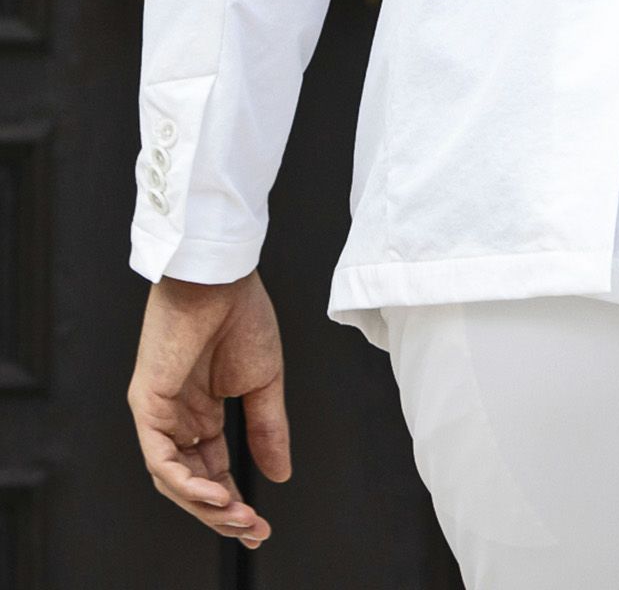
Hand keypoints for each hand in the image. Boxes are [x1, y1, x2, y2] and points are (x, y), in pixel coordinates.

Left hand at [127, 268, 290, 548]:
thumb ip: (268, 430)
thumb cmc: (241, 314)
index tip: (258, 526)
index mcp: (202, 411)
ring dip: (205, 504)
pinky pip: (160, 457)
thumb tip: (279, 475)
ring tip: (238, 517)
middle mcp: (177, 417)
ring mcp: (158, 413)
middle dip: (221, 512)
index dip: (234, 500)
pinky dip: (185, 482)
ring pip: (172, 479)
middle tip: (252, 530)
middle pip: (192, 482)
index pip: (213, 469)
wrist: (222, 278)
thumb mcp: (264, 382)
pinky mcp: (147, 404)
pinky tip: (215, 494)